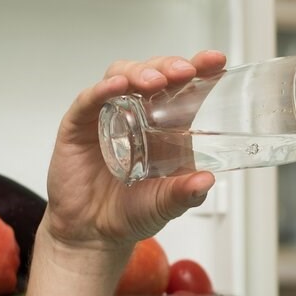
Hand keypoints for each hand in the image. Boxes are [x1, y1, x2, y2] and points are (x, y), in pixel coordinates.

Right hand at [42, 50, 225, 252]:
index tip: (217, 61)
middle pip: (153, 72)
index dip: (200, 69)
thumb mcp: (165, 205)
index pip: (183, 87)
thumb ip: (185, 194)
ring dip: (140, 72)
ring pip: (122, 75)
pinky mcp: (79, 124)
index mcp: (166, 125)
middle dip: (170, 66)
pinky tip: (116, 87)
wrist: (92, 233)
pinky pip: (89, 99)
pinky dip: (103, 89)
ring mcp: (107, 115)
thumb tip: (205, 181)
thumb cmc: (131, 212)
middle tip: (184, 72)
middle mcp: (137, 113)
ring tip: (154, 81)